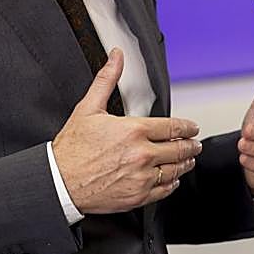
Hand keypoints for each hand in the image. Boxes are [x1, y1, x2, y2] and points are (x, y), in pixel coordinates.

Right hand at [52, 49, 202, 213]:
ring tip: (188, 160)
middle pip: (180, 149)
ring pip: (175, 170)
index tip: (192, 128)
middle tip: (195, 144)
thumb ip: (107, 80)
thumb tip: (116, 57)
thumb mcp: (88, 108)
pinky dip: (172, 183)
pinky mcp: (137, 196)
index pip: (174, 128)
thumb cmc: (71, 148)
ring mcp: (141, 177)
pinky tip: (172, 179)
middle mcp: (142, 154)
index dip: (188, 127)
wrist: (59, 183)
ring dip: (185, 164)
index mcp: (134, 131)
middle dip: (191, 146)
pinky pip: (164, 190)